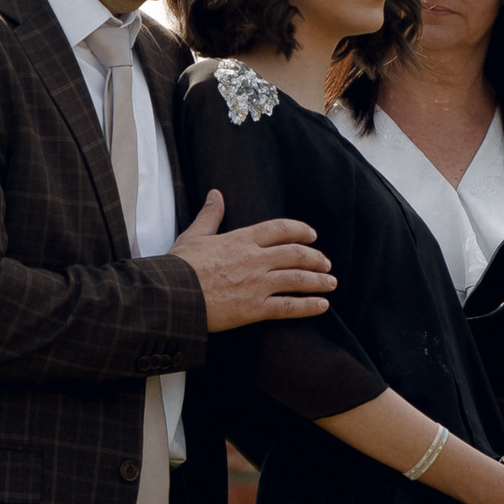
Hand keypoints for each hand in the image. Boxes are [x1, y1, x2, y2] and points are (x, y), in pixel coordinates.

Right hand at [174, 188, 334, 331]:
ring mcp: (257, 284)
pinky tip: (322, 306)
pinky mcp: (254, 309)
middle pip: (295, 254)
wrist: (172, 295)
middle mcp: (255, 259)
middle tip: (326, 263)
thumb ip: (210, 215)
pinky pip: (289, 306)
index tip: (312, 235)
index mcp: (242, 239)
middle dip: (315, 258)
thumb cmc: (180, 266)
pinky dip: (308, 306)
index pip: (280, 229)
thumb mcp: (194, 235)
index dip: (300, 230)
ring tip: (331, 283)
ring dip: (319, 281)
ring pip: (298, 279)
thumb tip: (216, 194)